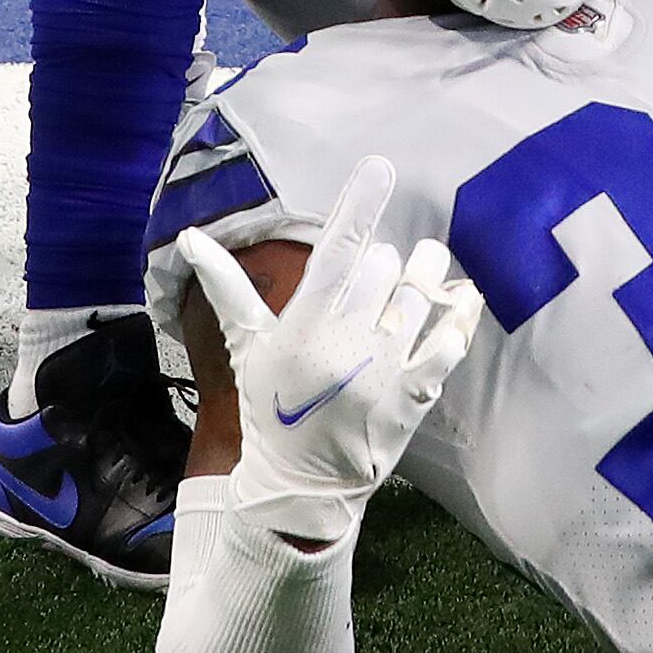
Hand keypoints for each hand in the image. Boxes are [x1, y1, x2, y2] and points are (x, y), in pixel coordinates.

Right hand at [178, 154, 481, 544]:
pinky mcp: (417, 394)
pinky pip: (452, 338)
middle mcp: (346, 345)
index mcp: (302, 327)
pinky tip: (461, 294)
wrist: (301, 486)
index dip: (360, 203)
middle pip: (383, 265)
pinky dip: (460, 311)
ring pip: (420, 292)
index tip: (381, 166)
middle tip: (372, 276)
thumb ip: (226, 287)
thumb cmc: (269, 408)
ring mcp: (385, 371)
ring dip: (424, 272)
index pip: (337, 250)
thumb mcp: (246, 347)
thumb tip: (190, 237)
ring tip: (420, 268)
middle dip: (380, 261)